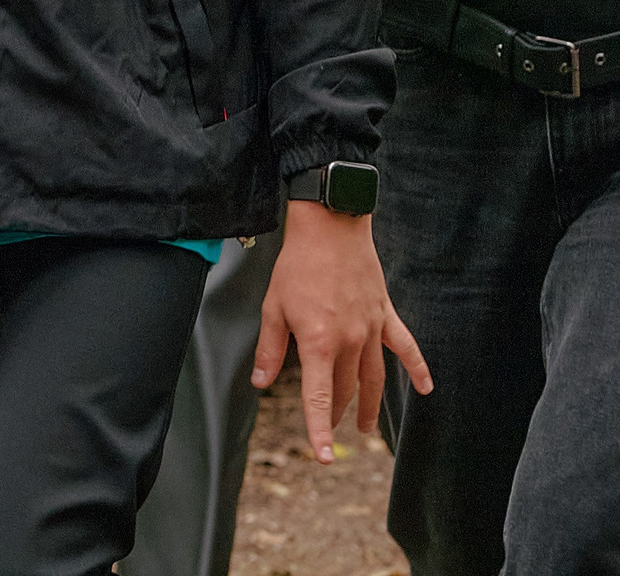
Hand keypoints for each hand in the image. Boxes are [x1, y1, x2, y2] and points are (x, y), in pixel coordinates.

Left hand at [252, 200, 430, 463]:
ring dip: (368, 404)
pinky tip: (425, 389)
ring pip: (373, 377)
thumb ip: (269, 349)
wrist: (330, 229)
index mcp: (319, 343)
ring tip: (364, 427)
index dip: (318, 429)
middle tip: (329, 430)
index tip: (324, 456)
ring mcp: (372, 329)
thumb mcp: (273, 308)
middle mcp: (350, 342)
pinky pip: (405, 348)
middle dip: (335, 413)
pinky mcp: (386, 315)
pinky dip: (417, 369)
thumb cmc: (297, 267)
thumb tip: (260, 381)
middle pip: (344, 389)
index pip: (318, 397)